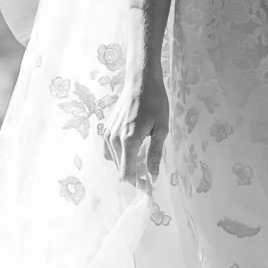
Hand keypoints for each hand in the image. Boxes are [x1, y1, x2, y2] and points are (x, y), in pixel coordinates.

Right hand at [104, 61, 169, 189]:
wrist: (140, 81)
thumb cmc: (155, 102)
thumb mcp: (161, 129)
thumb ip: (155, 154)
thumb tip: (153, 175)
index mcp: (129, 140)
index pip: (127, 173)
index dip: (138, 183)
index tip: (149, 186)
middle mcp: (114, 139)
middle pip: (120, 170)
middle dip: (134, 175)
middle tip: (150, 173)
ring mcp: (108, 133)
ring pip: (115, 161)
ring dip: (127, 164)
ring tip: (143, 158)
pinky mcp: (106, 128)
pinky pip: (110, 150)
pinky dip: (120, 155)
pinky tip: (132, 148)